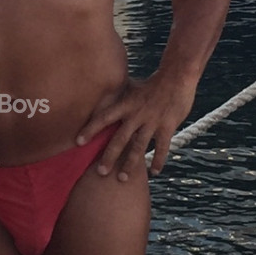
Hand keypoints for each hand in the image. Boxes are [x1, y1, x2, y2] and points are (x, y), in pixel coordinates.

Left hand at [75, 73, 196, 180]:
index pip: (104, 118)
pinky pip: (162, 147)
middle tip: (100, 172)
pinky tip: (154, 172)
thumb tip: (101, 94)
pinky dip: (158, 160)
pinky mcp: (167, 126)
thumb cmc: (152, 83)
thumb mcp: (132, 88)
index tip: (78, 142)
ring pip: (138, 147)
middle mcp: (137, 114)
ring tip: (122, 178)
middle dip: (109, 156)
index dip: (90, 129)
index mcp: (126, 104)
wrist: (177, 76)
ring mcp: (152, 121)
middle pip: (120, 138)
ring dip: (130, 164)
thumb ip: (119, 97)